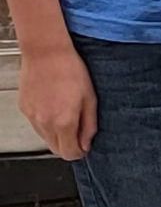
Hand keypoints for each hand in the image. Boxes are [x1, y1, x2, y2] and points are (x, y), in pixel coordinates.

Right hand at [20, 46, 97, 160]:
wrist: (46, 52)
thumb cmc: (70, 69)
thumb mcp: (90, 97)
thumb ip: (89, 124)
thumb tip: (86, 143)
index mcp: (64, 122)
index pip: (70, 154)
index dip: (79, 152)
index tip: (84, 145)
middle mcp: (45, 124)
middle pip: (56, 150)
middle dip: (68, 144)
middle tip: (77, 129)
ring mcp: (33, 117)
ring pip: (45, 138)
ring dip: (57, 133)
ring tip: (65, 111)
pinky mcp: (25, 109)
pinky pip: (36, 124)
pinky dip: (45, 121)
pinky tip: (53, 104)